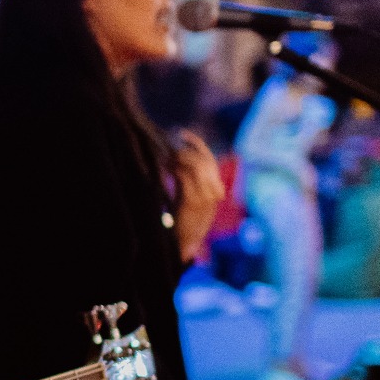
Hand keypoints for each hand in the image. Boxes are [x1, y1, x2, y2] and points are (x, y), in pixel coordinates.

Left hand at [171, 129, 224, 262]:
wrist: (184, 246)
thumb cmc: (182, 222)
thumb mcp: (187, 198)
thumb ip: (185, 180)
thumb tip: (171, 158)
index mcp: (215, 190)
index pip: (210, 159)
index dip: (197, 144)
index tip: (182, 134)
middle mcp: (213, 192)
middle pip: (203, 159)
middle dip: (185, 149)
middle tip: (168, 147)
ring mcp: (205, 197)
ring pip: (195, 165)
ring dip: (178, 158)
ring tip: (165, 158)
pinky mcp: (194, 202)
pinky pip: (186, 176)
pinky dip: (174, 168)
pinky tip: (164, 167)